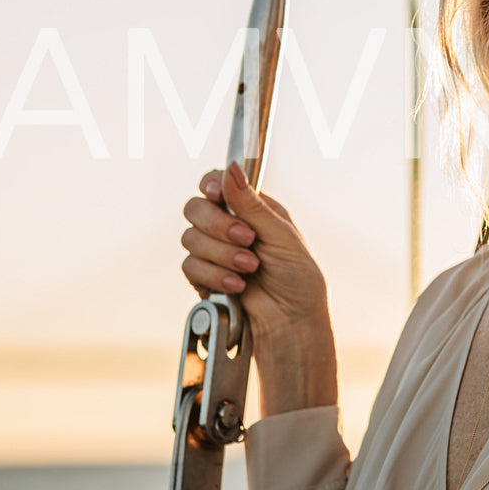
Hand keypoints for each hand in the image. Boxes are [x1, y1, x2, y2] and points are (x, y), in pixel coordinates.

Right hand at [181, 162, 337, 414]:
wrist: (291, 321)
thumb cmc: (298, 278)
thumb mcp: (280, 235)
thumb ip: (251, 204)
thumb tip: (232, 168)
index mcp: (252, 209)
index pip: (216, 183)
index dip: (211, 185)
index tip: (216, 193)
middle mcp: (230, 225)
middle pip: (195, 208)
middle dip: (219, 225)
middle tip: (247, 239)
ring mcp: (215, 251)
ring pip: (190, 238)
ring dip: (222, 254)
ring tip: (250, 268)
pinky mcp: (204, 277)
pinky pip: (190, 267)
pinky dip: (214, 276)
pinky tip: (237, 286)